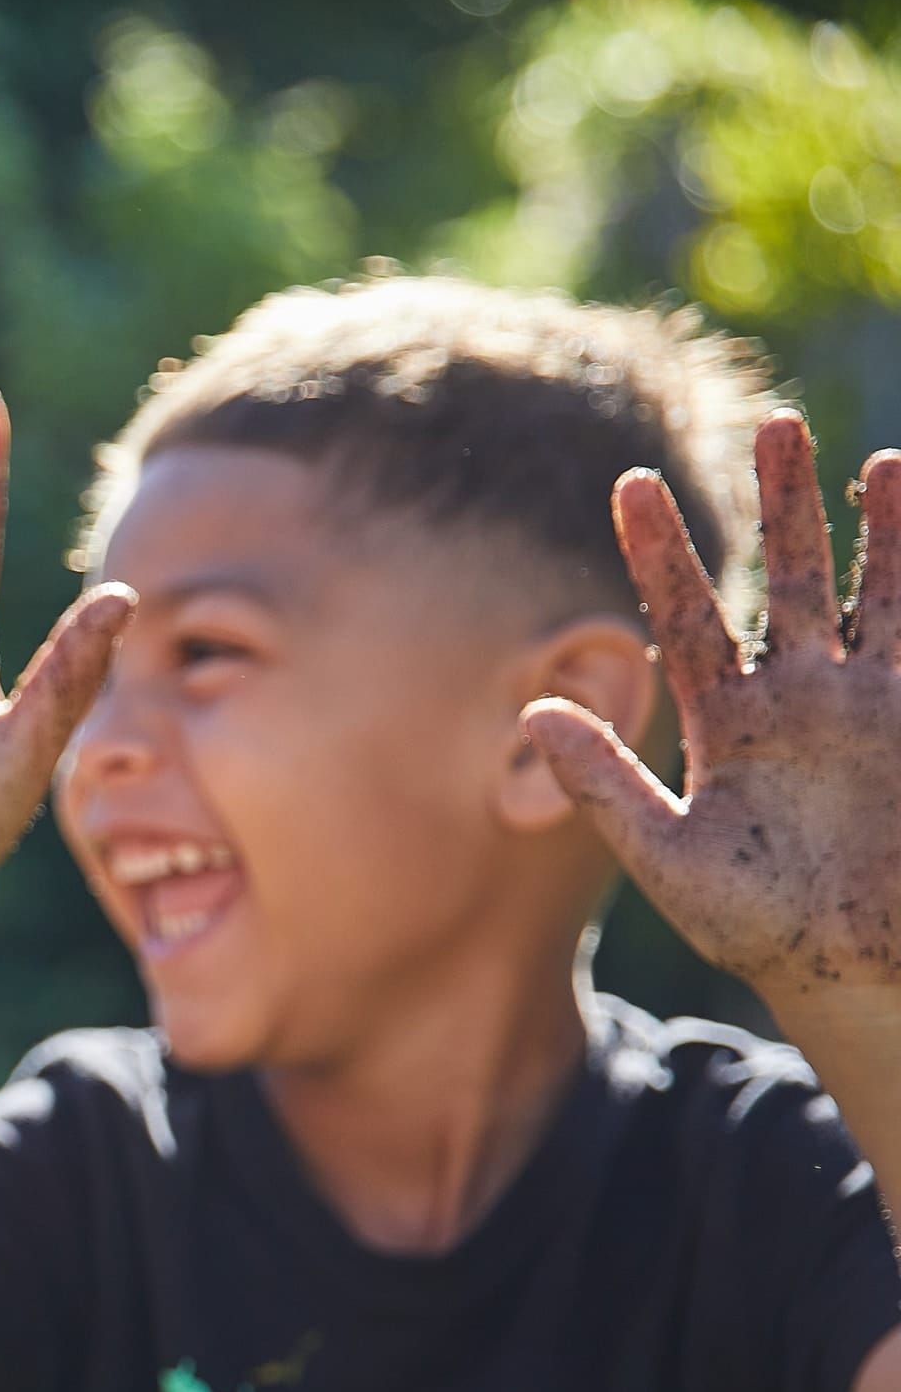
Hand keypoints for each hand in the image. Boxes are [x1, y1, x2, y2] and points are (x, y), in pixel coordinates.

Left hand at [528, 412, 900, 1003]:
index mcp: (725, 723)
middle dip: (781, 503)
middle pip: (785, 577)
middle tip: (773, 420)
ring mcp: (863, 702)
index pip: (686, 617)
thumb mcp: (668, 856)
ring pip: (863, 588)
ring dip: (862, 521)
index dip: (662, 553)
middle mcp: (795, 697)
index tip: (631, 482)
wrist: (854, 971)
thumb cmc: (759, 926)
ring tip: (856, 452)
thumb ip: (603, 785)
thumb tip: (528, 712)